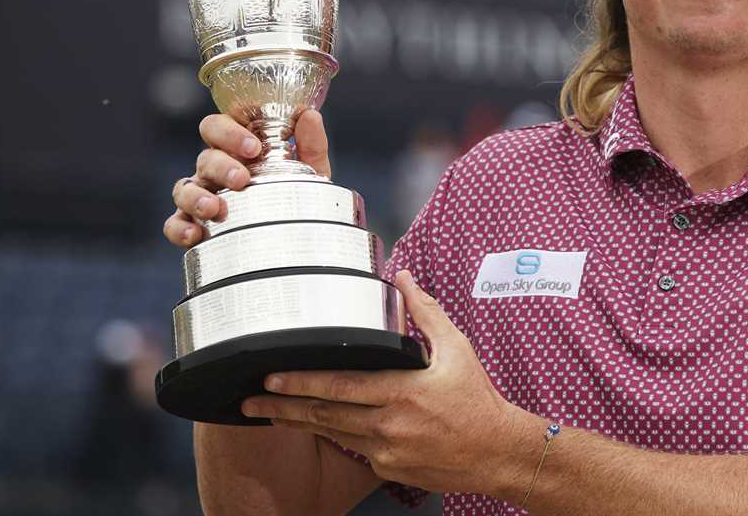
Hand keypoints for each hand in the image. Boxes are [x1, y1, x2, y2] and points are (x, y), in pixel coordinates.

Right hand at [162, 109, 330, 247]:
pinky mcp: (193, 225)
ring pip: (184, 188)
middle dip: (220, 165)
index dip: (229, 131)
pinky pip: (174, 224)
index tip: (253, 147)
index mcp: (238, 149)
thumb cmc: (297, 195)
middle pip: (205, 156)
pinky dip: (180, 228)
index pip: (220, 126)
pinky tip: (195, 235)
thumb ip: (311, 144)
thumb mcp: (310, 170)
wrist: (299, 237)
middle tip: (242, 179)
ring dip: (195, 196)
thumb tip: (310, 115)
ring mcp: (202, 195)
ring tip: (215, 209)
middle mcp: (216, 168)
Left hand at [239, 270, 539, 497]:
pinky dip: (332, 435)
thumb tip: (403, 278)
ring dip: (298, 423)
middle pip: (324, 414)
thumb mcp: (457, 348)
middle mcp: (389, 426)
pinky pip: (353, 448)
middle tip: (250, 401)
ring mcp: (386, 452)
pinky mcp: (388, 469)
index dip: (301, 382)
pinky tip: (315, 426)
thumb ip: (425, 312)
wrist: (497, 452)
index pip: (340, 386)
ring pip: (332, 434)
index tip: (271, 377)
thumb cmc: (478, 400)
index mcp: (402, 392)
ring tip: (268, 415)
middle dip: (282, 407)